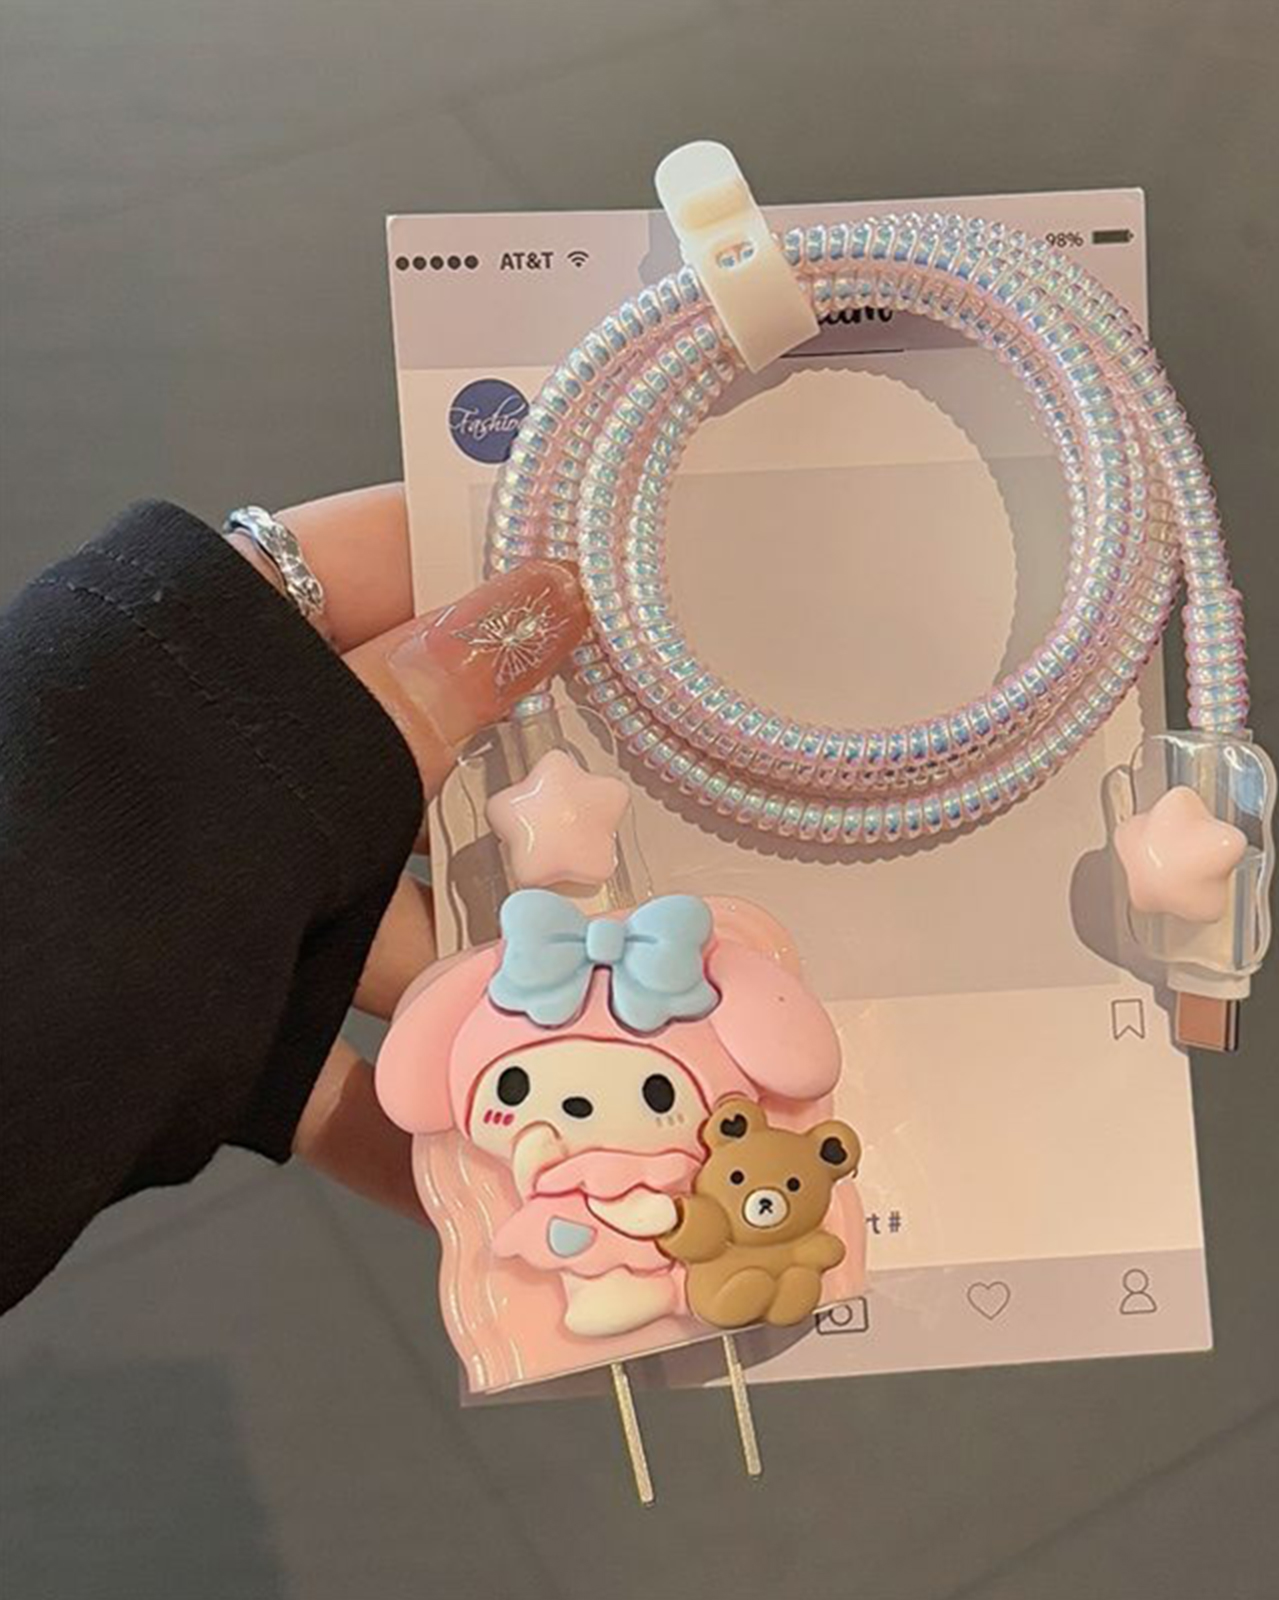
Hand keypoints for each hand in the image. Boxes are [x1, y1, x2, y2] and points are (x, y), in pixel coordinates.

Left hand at [224, 484, 584, 1221]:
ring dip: (480, 974)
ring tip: (600, 1000)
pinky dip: (398, 1116)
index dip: (490, 558)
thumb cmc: (148, 850)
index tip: (601, 584)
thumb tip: (553, 593)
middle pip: (410, 761)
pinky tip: (478, 1156)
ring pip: (391, 921)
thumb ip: (444, 681)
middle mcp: (239, 769)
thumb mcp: (326, 752)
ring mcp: (237, 897)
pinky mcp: (230, 1016)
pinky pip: (335, 1060)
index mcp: (234, 651)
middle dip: (519, 797)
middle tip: (638, 796)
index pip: (384, 558)